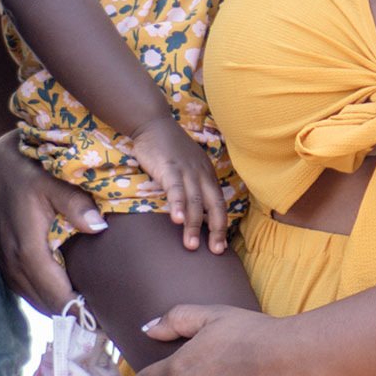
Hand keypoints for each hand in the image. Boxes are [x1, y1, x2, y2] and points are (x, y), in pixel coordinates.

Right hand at [0, 131, 103, 316]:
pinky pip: (29, 292)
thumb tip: (98, 227)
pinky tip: (70, 298)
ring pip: (38, 302)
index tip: (107, 321)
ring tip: (93, 313)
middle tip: (108, 321)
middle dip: (76, 316)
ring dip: (62, 310)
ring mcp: (6, 266)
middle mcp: (13, 264)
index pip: (57, 296)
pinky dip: (49, 299)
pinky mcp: (5, 264)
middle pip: (48, 305)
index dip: (80, 313)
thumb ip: (74, 203)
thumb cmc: (27, 169)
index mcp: (27, 250)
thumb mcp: (51, 179)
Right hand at [128, 114, 231, 254]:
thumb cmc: (170, 148)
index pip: (219, 204)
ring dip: (194, 225)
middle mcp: (201, 173)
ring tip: (191, 245)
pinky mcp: (169, 167)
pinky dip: (178, 205)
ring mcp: (186, 170)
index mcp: (207, 174)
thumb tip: (196, 212)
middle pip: (214, 205)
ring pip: (195, 201)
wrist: (154, 124)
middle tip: (215, 251)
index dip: (221, 225)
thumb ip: (193, 186)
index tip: (220, 247)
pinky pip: (176, 189)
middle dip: (216, 230)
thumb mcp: (188, 166)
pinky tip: (177, 220)